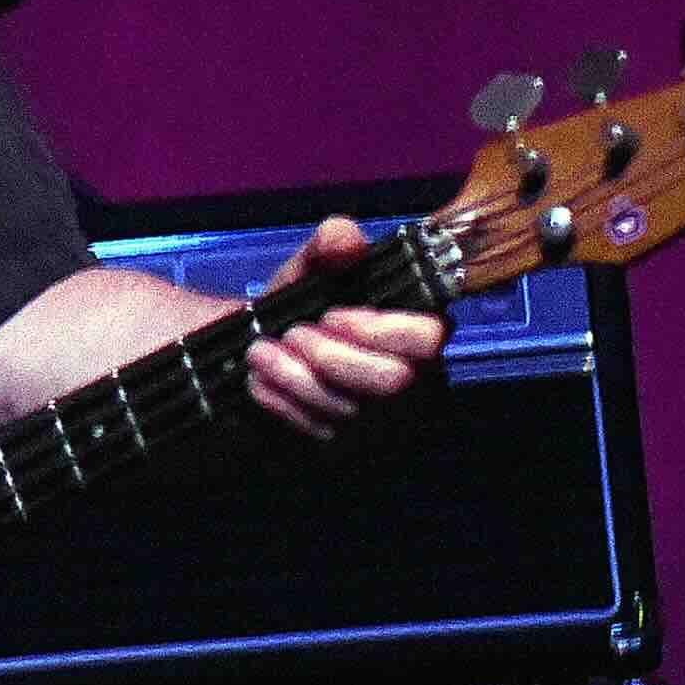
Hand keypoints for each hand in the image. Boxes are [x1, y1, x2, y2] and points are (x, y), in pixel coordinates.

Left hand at [242, 215, 449, 437]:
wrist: (254, 351)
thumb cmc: (299, 307)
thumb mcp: (309, 268)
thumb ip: (328, 245)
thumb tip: (345, 237)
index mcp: (413, 331)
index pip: (431, 337)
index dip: (382, 329)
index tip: (331, 314)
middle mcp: (408, 380)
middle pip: (392, 381)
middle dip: (332, 356)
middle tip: (291, 334)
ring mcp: (377, 420)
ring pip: (349, 409)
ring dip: (294, 375)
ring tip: (260, 351)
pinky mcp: (343, 446)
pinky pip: (318, 431)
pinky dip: (281, 401)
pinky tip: (257, 380)